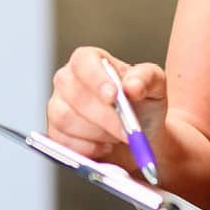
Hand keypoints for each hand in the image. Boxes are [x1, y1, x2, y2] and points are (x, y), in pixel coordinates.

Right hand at [46, 46, 167, 167]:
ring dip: (98, 133)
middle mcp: (67, 80)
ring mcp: (56, 107)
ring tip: (118, 135)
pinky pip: (63, 143)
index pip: (84, 62)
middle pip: (76, 97)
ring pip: (66, 121)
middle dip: (105, 117)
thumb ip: (146, 78)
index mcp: (90, 60)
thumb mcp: (155, 84)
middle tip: (128, 130)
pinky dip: (88, 149)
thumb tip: (132, 85)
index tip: (114, 97)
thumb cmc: (143, 103)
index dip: (97, 80)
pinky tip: (105, 146)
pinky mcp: (54, 133)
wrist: (138, 133)